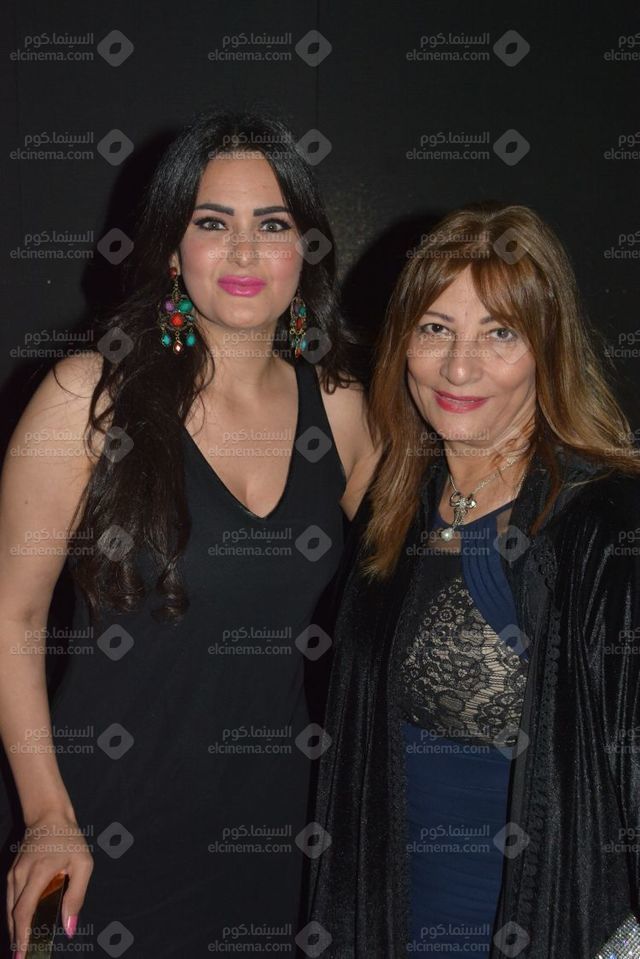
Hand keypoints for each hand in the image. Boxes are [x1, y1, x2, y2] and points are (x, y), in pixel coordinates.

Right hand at [7, 811, 93, 956]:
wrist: (49, 817)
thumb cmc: (70, 839)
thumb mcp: (83, 864)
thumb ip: (76, 896)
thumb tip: (68, 928)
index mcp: (38, 873)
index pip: (25, 912)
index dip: (22, 937)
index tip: (22, 956)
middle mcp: (20, 876)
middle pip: (14, 916)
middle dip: (17, 940)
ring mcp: (13, 875)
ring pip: (10, 910)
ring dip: (15, 931)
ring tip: (22, 950)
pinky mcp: (12, 874)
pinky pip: (11, 901)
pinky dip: (15, 917)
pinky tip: (21, 929)